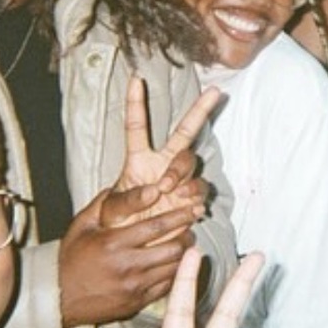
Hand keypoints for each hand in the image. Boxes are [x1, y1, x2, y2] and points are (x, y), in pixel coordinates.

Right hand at [58, 187, 195, 327]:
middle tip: (192, 227)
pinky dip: (175, 274)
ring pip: (173, 268)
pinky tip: (175, 264)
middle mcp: (126, 266)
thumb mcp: (81, 226)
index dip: (178, 216)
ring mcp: (134, 287)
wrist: (59, 298)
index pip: (157, 226)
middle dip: (187, 235)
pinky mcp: (137, 302)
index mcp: (113, 243)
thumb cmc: (70, 260)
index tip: (189, 210)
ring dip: (184, 255)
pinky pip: (166, 286)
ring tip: (187, 244)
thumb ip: (103, 204)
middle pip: (172, 248)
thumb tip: (121, 184)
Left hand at [106, 77, 221, 231]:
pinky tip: (187, 210)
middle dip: (201, 110)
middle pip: (186, 132)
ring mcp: (180, 182)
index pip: (136, 127)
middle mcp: (163, 164)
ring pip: (192, 164)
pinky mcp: (190, 201)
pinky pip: (199, 193)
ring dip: (184, 174)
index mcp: (138, 160)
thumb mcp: (111, 212)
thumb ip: (128, 200)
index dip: (135, 103)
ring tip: (171, 191)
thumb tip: (154, 189)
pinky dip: (194, 200)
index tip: (136, 78)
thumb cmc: (118, 225)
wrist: (135, 249)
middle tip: (215, 92)